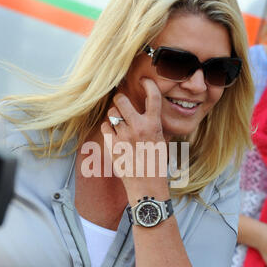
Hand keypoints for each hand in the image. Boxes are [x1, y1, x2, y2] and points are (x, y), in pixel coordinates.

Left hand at [100, 78, 168, 202]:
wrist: (147, 185)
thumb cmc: (156, 165)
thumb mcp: (161, 141)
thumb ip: (153, 125)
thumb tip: (148, 111)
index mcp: (154, 125)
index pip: (153, 96)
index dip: (148, 84)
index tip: (144, 81)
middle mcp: (138, 128)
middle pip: (122, 100)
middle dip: (120, 98)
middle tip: (121, 101)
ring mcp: (123, 136)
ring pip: (112, 113)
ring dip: (114, 114)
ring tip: (118, 121)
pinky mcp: (112, 145)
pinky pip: (105, 126)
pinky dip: (108, 127)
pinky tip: (113, 133)